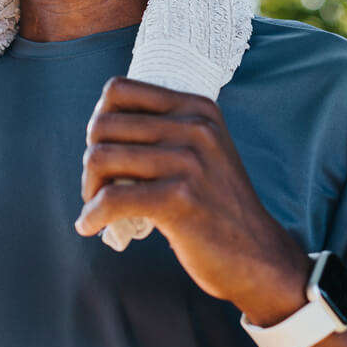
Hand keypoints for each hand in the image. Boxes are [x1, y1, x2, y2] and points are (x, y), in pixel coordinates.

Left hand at [75, 76, 310, 324]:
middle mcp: (195, 127)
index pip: (119, 90)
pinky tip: (90, 226)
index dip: (100, 119)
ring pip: (100, 157)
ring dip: (89, 187)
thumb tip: (98, 124)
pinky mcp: (179, 199)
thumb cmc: (215, 205)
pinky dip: (92, 215)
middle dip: (90, 160)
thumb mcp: (201, 151)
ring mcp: (189, 162)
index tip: (104, 148)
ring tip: (96, 207)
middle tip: (99, 187)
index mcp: (197, 108)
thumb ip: (163, 130)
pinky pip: (110, 198)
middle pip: (103, 124)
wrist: (258, 255)